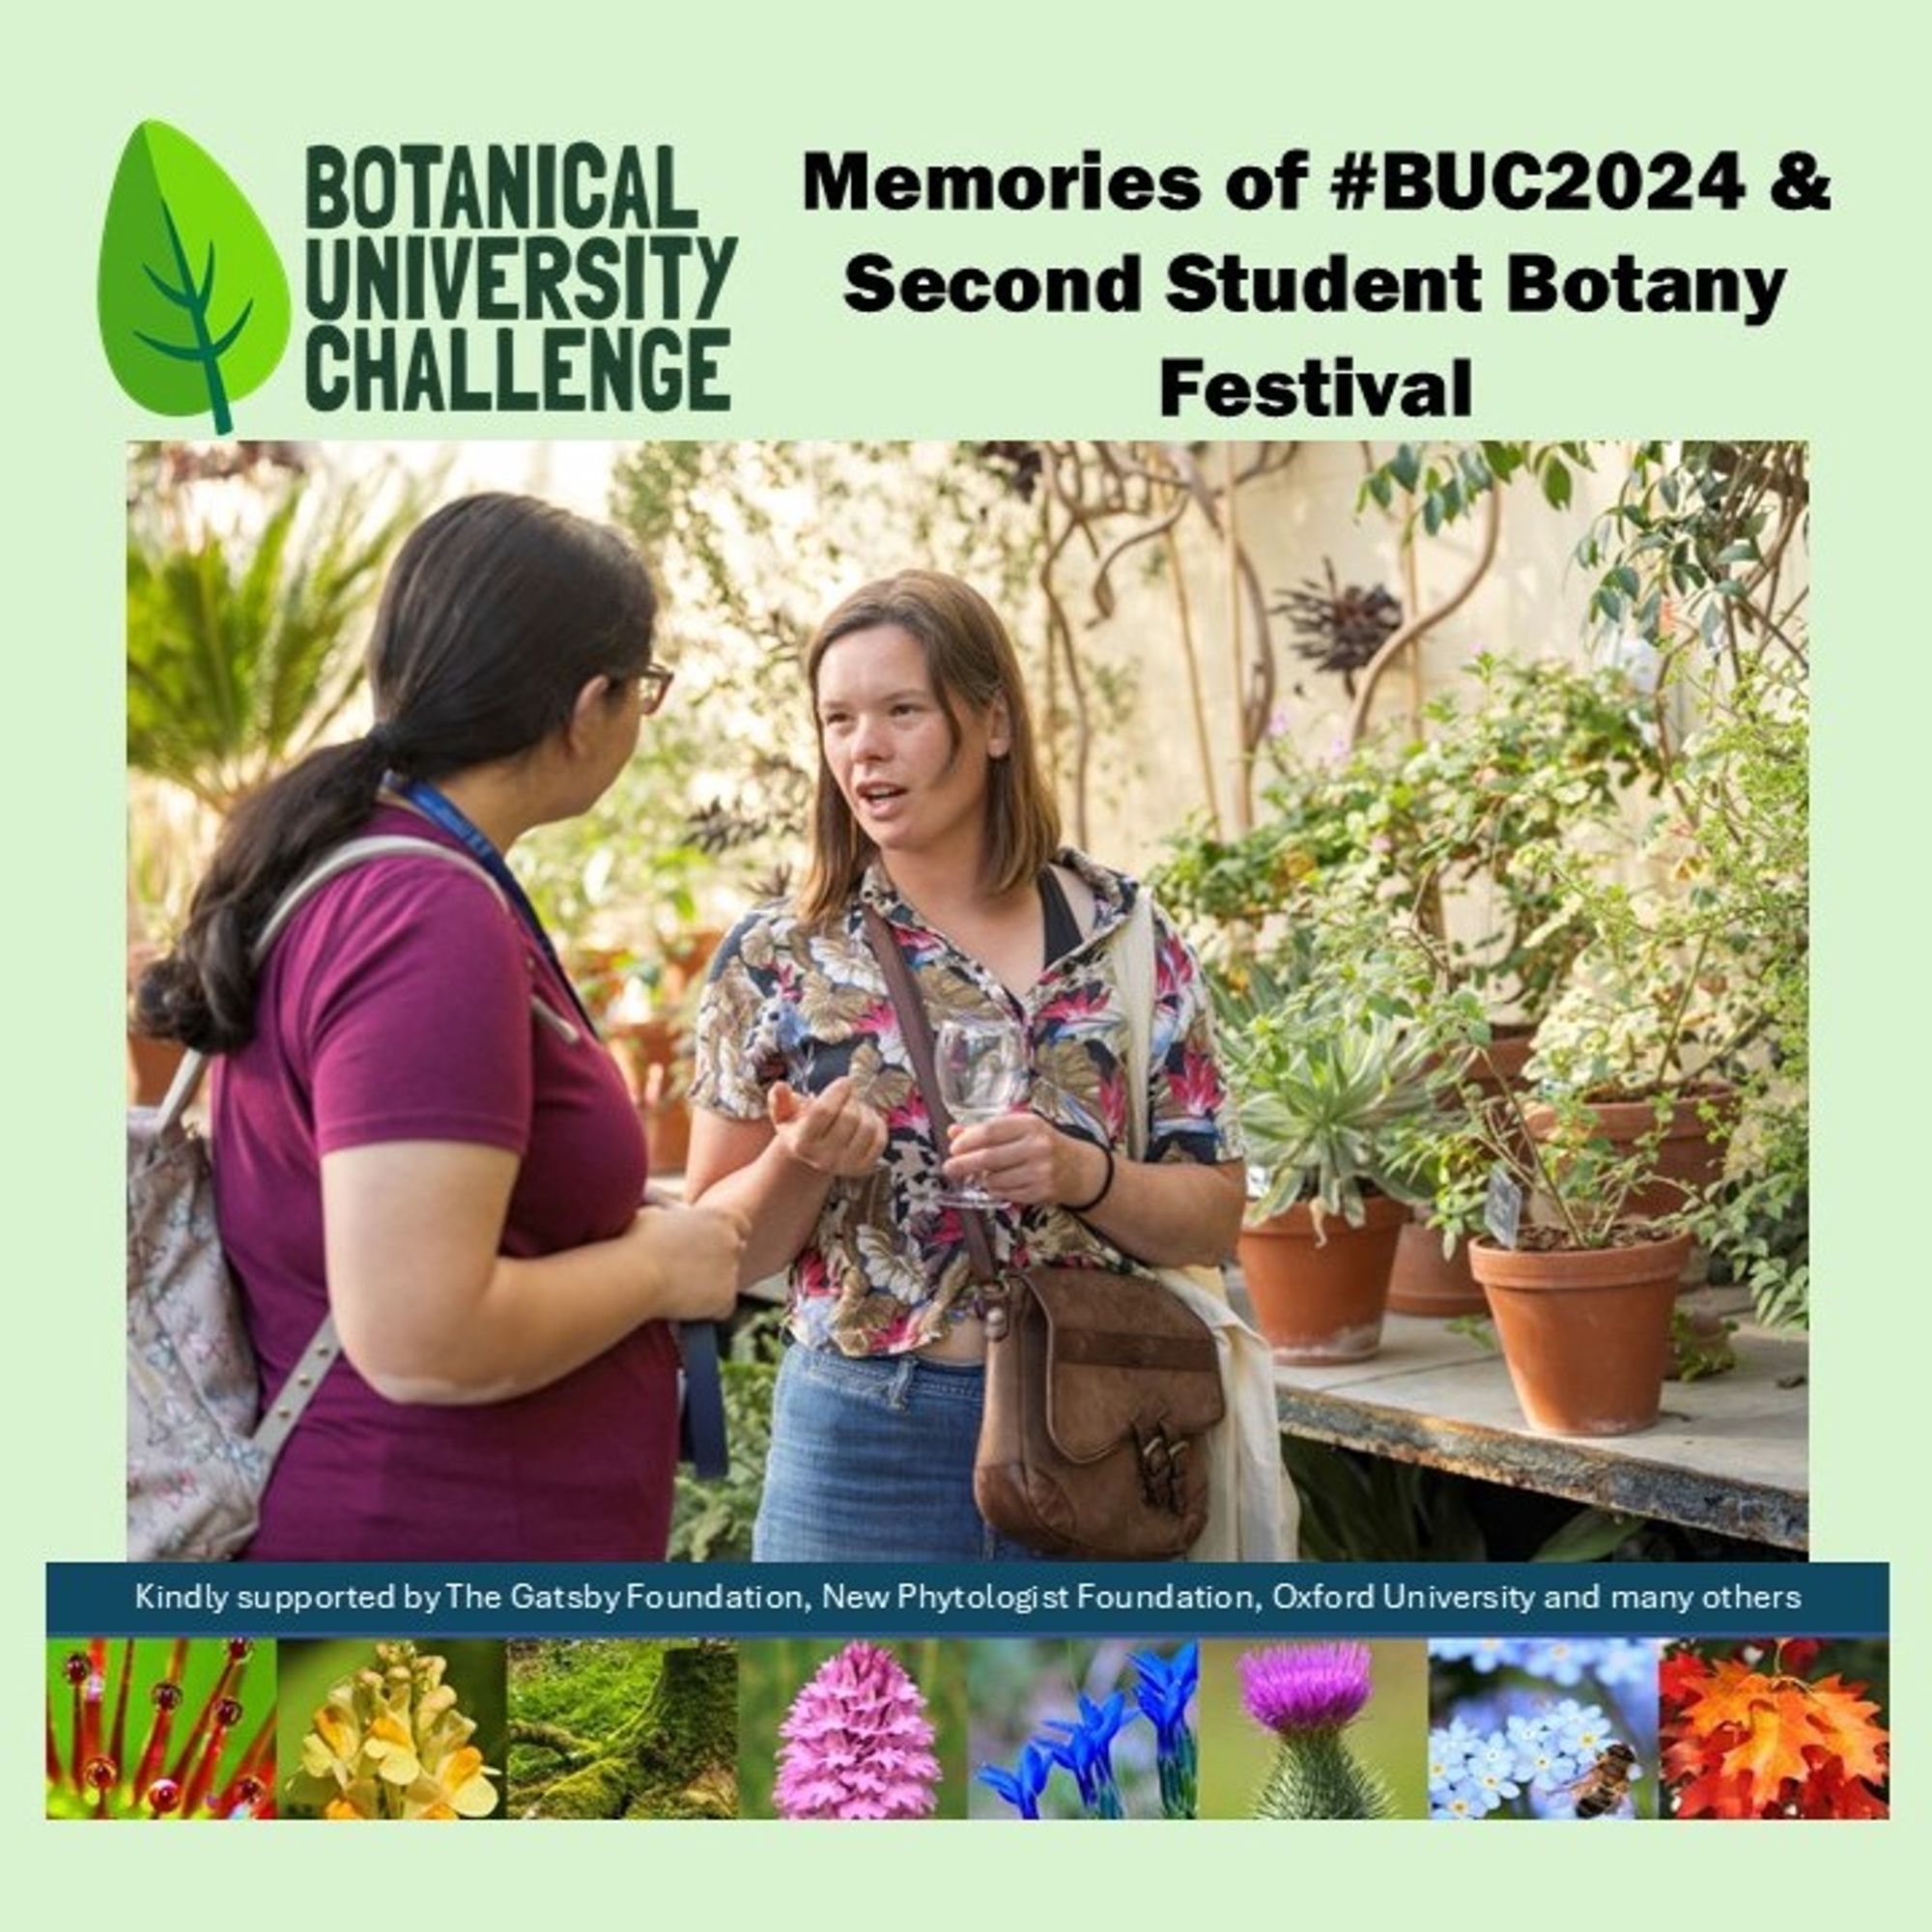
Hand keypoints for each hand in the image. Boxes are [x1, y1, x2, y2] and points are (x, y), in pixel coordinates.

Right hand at [630, 1201, 746, 1320]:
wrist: (636, 1274)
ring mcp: (731, 1270)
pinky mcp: (726, 1297)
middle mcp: (732, 1242)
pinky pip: (723, 1308)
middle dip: (720, 1262)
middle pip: (736, 1253)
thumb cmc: (638, 1242)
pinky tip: (686, 1308)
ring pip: (727, 1282)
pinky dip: (708, 1312)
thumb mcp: (656, 1215)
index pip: (741, 1226)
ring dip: (711, 1287)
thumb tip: (665, 1218)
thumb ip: (673, 1217)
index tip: (714, 1246)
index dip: (728, 1236)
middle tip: (692, 1271)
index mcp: (720, 1217)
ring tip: (679, 1291)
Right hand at [768, 1076, 887, 1177]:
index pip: (824, 1111)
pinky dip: (878, 1123)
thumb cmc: (800, 1128)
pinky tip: (867, 1118)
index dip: (838, 1091)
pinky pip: (881, 1140)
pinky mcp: (863, 1168)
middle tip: (849, 1094)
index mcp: (802, 1143)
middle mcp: (823, 1158)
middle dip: (852, 1098)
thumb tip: (780, 1086)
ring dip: (866, 1109)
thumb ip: (779, 1099)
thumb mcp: (783, 1114)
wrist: (812, 1156)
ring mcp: (844, 1166)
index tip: (845, 1081)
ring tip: (857, 1105)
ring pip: (868, 1127)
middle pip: (849, 1117)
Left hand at [944, 1111, 1108, 1207]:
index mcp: (1030, 1125)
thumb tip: (953, 1132)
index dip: (967, 1141)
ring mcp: (1040, 1171)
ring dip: (981, 1179)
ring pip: (994, 1179)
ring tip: (981, 1175)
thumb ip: (986, 1130)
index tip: (954, 1147)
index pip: (990, 1131)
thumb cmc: (1042, 1144)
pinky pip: (1005, 1193)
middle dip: (963, 1164)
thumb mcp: (1019, 1129)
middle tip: (949, 1168)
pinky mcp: (1040, 1192)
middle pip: (989, 1157)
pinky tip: (997, 1184)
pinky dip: (994, 1190)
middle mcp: (1037, 1147)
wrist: (1078, 1168)